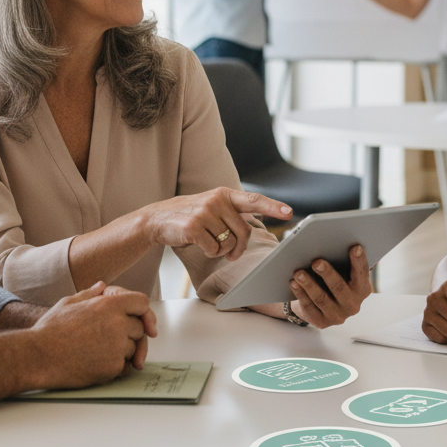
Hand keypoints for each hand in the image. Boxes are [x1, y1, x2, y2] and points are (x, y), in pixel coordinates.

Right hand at [32, 281, 157, 387]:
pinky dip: (115, 368)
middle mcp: (117, 323)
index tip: (144, 323)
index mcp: (108, 304)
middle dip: (130, 333)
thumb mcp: (69, 303)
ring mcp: (116, 346)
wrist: (37, 357)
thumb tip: (102, 286)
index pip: (142, 303)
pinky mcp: (112, 367)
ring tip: (96, 350)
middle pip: (140, 328)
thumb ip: (90, 293)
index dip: (143, 312)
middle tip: (111, 339)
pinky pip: (124, 367)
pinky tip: (96, 363)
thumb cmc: (49, 330)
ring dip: (121, 351)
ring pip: (132, 349)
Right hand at [142, 187, 291, 261]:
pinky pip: (214, 249)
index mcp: (225, 194)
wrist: (157, 219)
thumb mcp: (212, 207)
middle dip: (239, 246)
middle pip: (244, 231)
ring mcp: (205, 212)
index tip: (288, 212)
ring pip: (229, 243)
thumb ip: (232, 212)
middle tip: (230, 252)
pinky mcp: (195, 227)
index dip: (272, 206)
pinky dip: (209, 253)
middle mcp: (217, 200)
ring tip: (208, 241)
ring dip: (221, 250)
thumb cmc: (190, 216)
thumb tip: (252, 227)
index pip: (254, 200)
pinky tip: (198, 244)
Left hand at [288, 245, 371, 328]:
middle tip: (316, 262)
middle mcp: (353, 305)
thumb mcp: (342, 271)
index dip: (359, 260)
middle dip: (328, 274)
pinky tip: (293, 283)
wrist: (320, 304)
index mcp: (362, 289)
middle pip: (339, 287)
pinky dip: (300, 293)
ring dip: (309, 284)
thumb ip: (342, 259)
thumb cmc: (333, 279)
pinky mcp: (321, 322)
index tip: (355, 247)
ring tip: (298, 272)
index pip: (362, 273)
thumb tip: (336, 240)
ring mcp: (337, 316)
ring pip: (321, 298)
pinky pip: (309, 307)